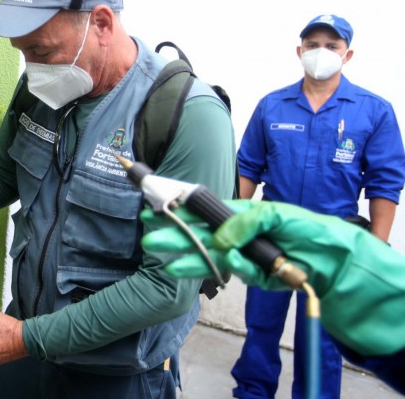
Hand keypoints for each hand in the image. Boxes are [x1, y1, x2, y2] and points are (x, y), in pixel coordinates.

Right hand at [141, 200, 315, 290]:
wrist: (336, 259)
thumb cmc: (307, 228)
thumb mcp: (276, 213)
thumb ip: (245, 222)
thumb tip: (219, 239)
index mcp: (239, 215)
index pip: (202, 211)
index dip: (178, 211)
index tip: (155, 211)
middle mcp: (237, 235)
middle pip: (199, 236)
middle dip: (175, 238)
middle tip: (152, 240)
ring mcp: (244, 256)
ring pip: (211, 258)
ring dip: (190, 260)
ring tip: (169, 266)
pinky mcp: (255, 276)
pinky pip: (238, 272)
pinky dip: (234, 267)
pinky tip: (229, 262)